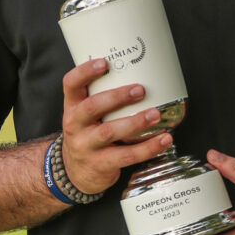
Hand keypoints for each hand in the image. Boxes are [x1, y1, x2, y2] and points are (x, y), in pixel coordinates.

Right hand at [61, 59, 171, 194]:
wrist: (76, 172)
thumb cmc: (88, 134)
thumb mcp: (85, 115)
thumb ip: (100, 96)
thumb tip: (139, 71)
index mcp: (72, 107)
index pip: (71, 84)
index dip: (85, 72)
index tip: (104, 63)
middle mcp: (75, 125)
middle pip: (92, 107)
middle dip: (117, 97)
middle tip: (140, 90)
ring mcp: (87, 146)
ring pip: (109, 132)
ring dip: (135, 122)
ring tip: (155, 114)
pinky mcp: (101, 164)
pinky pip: (127, 155)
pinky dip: (148, 148)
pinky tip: (164, 139)